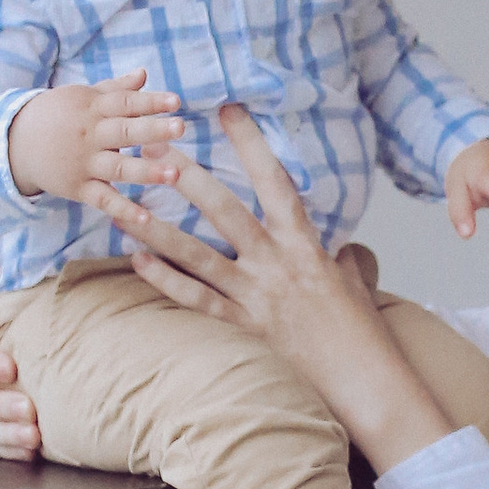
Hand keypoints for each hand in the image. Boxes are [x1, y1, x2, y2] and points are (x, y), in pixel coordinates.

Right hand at [6, 69, 187, 206]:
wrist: (15, 142)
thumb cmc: (57, 115)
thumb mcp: (82, 97)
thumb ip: (115, 88)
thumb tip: (144, 73)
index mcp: (92, 109)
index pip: (125, 103)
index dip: (150, 101)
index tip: (176, 101)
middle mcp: (89, 135)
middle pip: (124, 132)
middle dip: (152, 130)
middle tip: (180, 127)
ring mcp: (83, 163)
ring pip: (118, 168)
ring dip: (146, 171)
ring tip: (174, 174)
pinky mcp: (77, 188)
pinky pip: (102, 199)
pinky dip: (123, 209)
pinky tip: (145, 218)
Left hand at [96, 109, 450, 474]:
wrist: (363, 379)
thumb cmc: (361, 331)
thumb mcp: (356, 279)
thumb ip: (341, 255)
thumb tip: (338, 247)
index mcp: (306, 243)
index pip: (275, 181)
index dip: (251, 143)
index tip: (228, 109)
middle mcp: (277, 264)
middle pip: (225, 210)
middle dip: (188, 176)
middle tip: (155, 148)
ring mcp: (257, 296)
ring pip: (199, 256)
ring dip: (159, 229)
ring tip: (125, 206)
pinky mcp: (244, 327)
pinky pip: (198, 300)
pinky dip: (167, 281)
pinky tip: (138, 261)